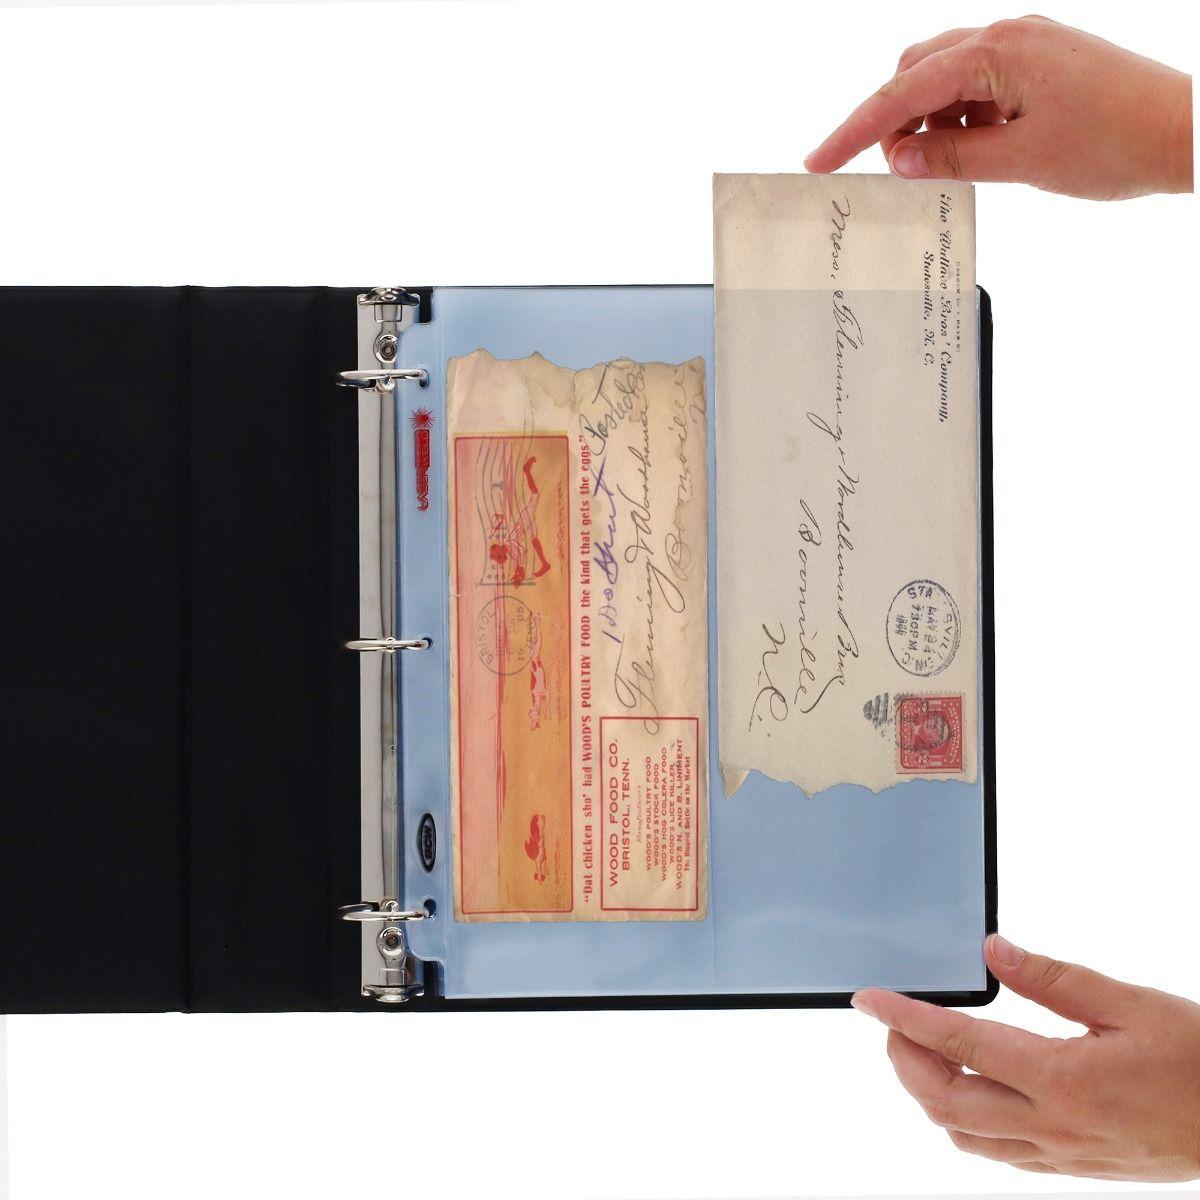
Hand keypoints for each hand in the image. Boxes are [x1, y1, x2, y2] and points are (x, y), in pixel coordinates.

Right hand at [805, 15, 1192, 198]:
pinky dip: (964, 120)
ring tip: (951, 166)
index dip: (854, 131)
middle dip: (895, 122)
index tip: (818, 161)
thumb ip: (952, 158)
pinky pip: (979, 86)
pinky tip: (980, 150)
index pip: (902, 93)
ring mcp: (1025, 46)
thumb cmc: (1115, 143)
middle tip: (904, 171)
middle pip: (916, 71)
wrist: (1185, 130)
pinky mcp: (1040, 64)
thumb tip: (900, 161)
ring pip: (945, 79)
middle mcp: (1007, 36)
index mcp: (997, 52)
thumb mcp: (1021, 161)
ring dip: (932, 124)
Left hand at [852, 935, 1199, 1179]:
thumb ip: (1054, 979)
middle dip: (904, 1060)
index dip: (904, 1019)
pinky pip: (1000, 1153)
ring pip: (966, 1136)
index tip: (868, 1000)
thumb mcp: (1131, 1004)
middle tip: (892, 1022)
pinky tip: (975, 1086)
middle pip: (945, 1101)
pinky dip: (967, 1120)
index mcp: (1063, 1079)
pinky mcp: (1074, 1167)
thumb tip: (995, 952)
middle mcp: (1053, 1125)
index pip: (958, 1044)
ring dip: (931, 1092)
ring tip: (928, 1049)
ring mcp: (1062, 1154)